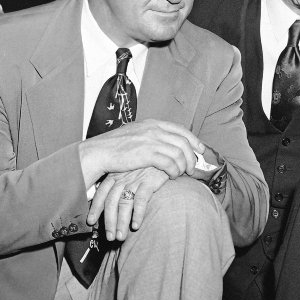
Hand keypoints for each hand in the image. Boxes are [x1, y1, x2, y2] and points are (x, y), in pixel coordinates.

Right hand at [78, 119, 202, 184]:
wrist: (99, 152)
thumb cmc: (115, 146)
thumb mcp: (136, 133)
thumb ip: (151, 135)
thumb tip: (166, 143)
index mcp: (152, 123)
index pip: (181, 129)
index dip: (193, 140)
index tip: (200, 150)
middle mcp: (154, 129)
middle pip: (184, 142)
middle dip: (192, 157)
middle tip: (192, 168)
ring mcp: (151, 140)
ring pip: (179, 154)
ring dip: (183, 166)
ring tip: (181, 174)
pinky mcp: (147, 154)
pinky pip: (170, 163)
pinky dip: (174, 171)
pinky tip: (171, 176)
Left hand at [87, 167, 169, 240]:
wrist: (165, 153)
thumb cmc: (147, 164)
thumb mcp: (130, 169)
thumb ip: (120, 183)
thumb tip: (110, 202)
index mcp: (115, 174)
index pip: (101, 193)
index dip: (95, 208)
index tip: (90, 222)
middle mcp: (123, 177)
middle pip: (111, 202)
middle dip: (109, 222)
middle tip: (110, 237)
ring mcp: (135, 179)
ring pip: (124, 204)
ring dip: (121, 222)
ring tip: (120, 236)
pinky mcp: (149, 181)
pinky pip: (140, 200)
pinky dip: (137, 214)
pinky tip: (136, 225)